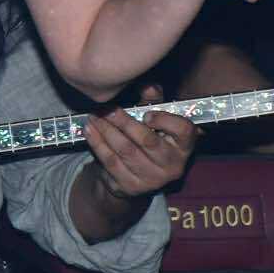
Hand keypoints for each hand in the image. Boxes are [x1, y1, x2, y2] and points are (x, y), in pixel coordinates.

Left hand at [84, 84, 195, 199]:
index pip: (184, 131)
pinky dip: (98, 144)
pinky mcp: (132, 187)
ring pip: (126, 151)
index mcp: (184, 145)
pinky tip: (90, 130)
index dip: (165, 121)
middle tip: (107, 109)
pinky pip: (111, 162)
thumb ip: (153, 100)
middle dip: (125, 122)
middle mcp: (172, 165)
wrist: (135, 175)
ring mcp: (152, 179)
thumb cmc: (149, 137)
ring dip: (106, 131)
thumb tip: (147, 85)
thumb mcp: (155, 118)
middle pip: (148, 141)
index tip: (146, 114)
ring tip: (94, 116)